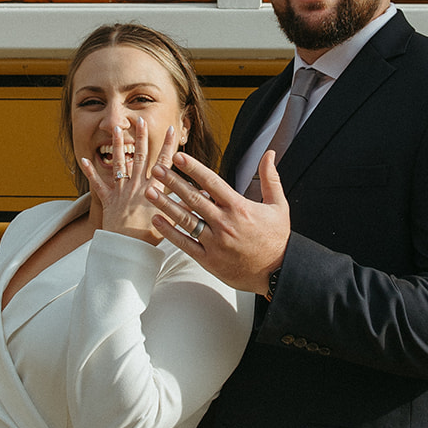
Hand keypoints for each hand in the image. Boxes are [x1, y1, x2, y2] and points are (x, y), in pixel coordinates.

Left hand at [82, 119, 180, 242]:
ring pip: (119, 164)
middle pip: (139, 157)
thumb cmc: (150, 237)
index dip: (169, 146)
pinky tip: (84, 159)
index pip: (164, 163)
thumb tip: (201, 196)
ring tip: (115, 129)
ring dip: (116, 146)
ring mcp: (121, 192)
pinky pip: (98, 184)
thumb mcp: (172, 221)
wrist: (128, 249)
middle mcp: (137, 186)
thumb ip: (183, 206)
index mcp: (154, 190)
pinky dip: (91, 172)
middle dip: (140, 137)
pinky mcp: (108, 200)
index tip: (172, 130)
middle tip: (140, 120)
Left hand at [146, 149, 289, 293]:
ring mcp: (215, 243)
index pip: (212, 182)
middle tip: (157, 169)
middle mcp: (224, 223)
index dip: (193, 168)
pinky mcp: (209, 260)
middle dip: (172, 182)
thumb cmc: (277, 239)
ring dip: (165, 204)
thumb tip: (269, 154)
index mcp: (239, 207)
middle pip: (193, 198)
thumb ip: (270, 178)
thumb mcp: (279, 205)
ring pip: (185, 220)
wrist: (278, 273)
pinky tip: (158, 220)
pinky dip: (170, 232)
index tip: (178, 157)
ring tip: (149, 192)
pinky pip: (185, 244)